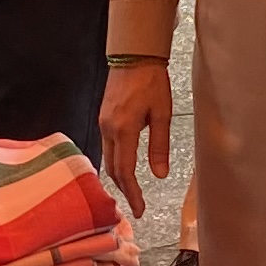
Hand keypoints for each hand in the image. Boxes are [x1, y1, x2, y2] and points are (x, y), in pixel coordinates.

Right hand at [97, 61, 170, 209]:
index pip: (126, 171)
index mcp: (123, 129)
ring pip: (108, 159)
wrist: (133, 55)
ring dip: (118, 177)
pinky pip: (106, 147)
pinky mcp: (103, 117)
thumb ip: (159, 146)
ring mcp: (103, 123)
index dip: (133, 193)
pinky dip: (115, 162)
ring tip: (131, 191)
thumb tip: (160, 175)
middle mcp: (108, 129)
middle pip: (113, 169)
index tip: (140, 210)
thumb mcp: (162, 114)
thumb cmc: (151, 81)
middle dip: (124, 189)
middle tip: (136, 205)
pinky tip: (123, 167)